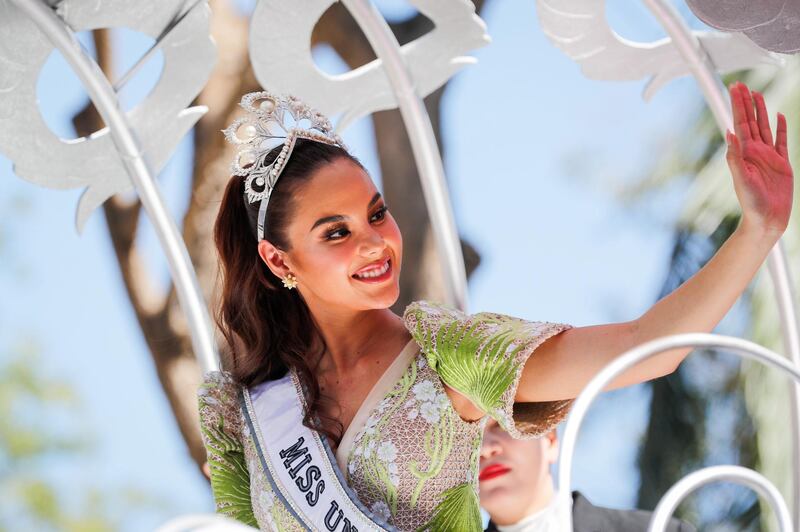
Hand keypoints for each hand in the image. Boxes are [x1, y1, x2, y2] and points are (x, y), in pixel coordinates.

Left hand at [726, 82, 792, 236]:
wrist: (767, 219)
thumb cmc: (751, 203)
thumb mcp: (741, 179)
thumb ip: (735, 157)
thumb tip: (729, 133)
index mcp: (744, 153)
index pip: (740, 123)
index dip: (738, 106)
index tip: (735, 88)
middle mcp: (755, 152)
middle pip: (751, 121)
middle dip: (746, 103)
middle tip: (741, 85)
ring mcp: (768, 156)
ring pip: (764, 127)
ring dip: (761, 110)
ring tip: (756, 94)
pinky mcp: (782, 163)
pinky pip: (782, 141)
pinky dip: (780, 128)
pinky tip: (778, 116)